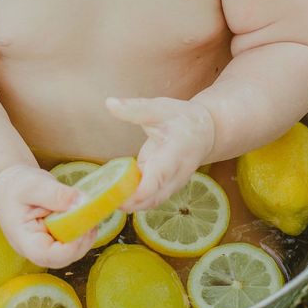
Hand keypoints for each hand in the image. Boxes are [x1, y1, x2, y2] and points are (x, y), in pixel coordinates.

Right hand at [0, 163, 97, 268]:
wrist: (8, 187)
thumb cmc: (16, 186)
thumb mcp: (34, 184)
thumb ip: (56, 194)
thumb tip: (82, 203)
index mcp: (24, 239)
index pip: (47, 255)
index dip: (69, 247)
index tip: (83, 227)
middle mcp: (35, 249)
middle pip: (63, 258)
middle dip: (82, 241)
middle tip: (91, 217)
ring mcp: (46, 247)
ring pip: (71, 253)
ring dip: (85, 236)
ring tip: (89, 213)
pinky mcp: (55, 241)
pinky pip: (72, 243)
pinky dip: (83, 230)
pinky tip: (85, 215)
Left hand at [105, 95, 215, 210]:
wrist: (205, 132)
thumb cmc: (181, 118)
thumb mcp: (160, 109)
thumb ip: (135, 109)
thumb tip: (109, 103)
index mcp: (175, 153)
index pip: (159, 176)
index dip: (142, 190)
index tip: (122, 196)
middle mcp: (175, 174)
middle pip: (153, 198)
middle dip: (129, 203)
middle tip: (102, 201)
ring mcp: (170, 184)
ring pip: (150, 203)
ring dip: (129, 204)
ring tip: (103, 199)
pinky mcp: (163, 187)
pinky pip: (148, 199)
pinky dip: (132, 200)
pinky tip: (112, 195)